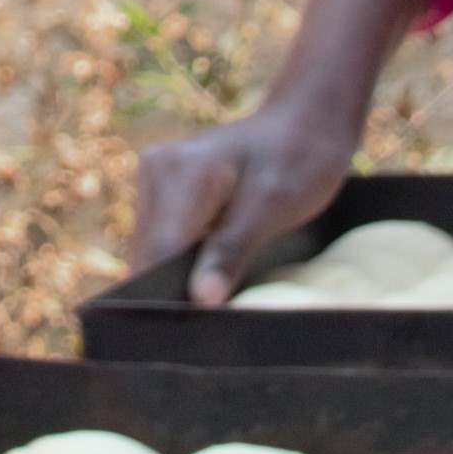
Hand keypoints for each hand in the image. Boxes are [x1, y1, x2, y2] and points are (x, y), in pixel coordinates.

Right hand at [127, 102, 358, 308]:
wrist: (305, 121)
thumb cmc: (298, 161)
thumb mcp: (274, 209)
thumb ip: (231, 252)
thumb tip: (200, 300)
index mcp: (180, 172)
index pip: (157, 253)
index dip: (169, 297)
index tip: (191, 332)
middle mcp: (155, 168)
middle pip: (147, 252)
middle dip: (170, 289)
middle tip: (208, 322)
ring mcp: (154, 174)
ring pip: (150, 247)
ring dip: (173, 275)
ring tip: (210, 295)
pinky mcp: (161, 185)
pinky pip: (160, 235)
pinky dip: (179, 258)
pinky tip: (206, 269)